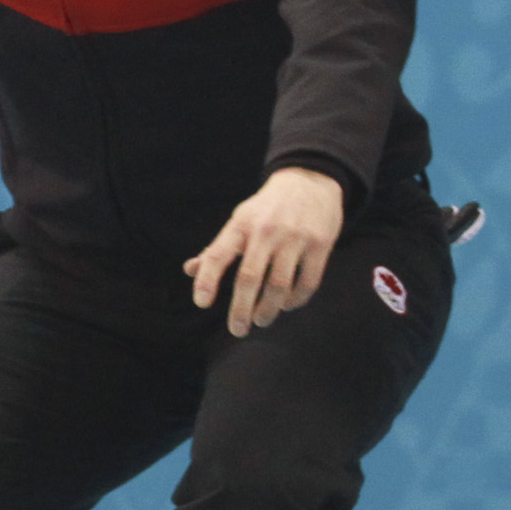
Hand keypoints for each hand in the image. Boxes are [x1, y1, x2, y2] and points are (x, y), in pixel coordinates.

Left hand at [188, 167, 345, 338]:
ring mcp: (295, 237)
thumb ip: (217, 248)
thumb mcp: (240, 220)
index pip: (218, 254)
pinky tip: (287, 305)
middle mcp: (266, 230)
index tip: (202, 303)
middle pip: (250, 277)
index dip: (207, 280)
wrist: (310, 180)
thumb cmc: (267, 208)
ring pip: (279, 285)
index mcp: (241, 224)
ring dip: (268, 310)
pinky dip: (296, 300)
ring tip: (261, 320)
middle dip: (241, 310)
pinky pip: (308, 282)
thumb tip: (190, 270)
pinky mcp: (320, 243)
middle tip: (237, 329)